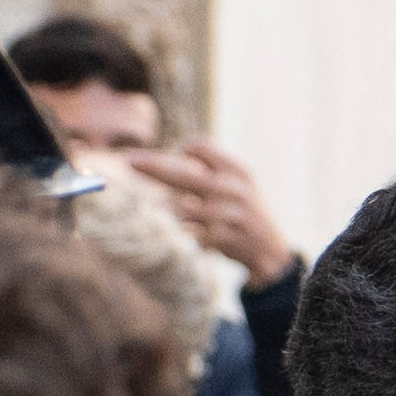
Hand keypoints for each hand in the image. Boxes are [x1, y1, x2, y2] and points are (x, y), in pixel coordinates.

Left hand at [131, 135, 297, 279]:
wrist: (269, 249)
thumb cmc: (243, 212)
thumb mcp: (237, 184)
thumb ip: (207, 172)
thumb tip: (162, 161)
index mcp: (235, 169)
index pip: (199, 146)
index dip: (179, 150)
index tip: (170, 158)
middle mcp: (232, 188)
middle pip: (182, 173)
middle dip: (151, 166)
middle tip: (127, 161)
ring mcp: (226, 214)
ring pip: (180, 208)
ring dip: (167, 211)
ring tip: (166, 214)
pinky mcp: (221, 239)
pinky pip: (187, 233)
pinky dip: (182, 234)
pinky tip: (188, 235)